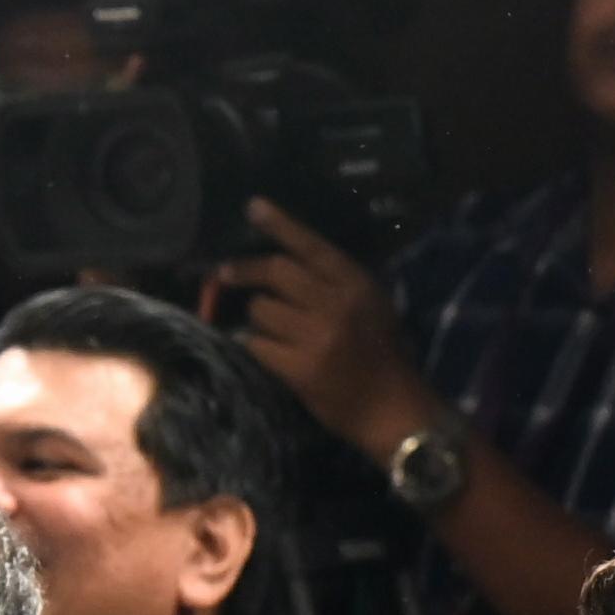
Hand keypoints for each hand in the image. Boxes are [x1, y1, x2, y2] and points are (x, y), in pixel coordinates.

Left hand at [213, 201, 437, 454]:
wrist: (391, 407)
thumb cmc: (382, 354)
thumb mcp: (371, 305)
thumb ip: (335, 282)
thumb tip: (287, 262)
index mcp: (356, 283)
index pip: (311, 245)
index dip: (280, 224)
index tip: (253, 207)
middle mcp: (336, 303)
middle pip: (276, 271)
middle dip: (243, 270)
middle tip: (223, 273)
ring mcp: (316, 335)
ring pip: (261, 309)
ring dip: (257, 318)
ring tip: (271, 330)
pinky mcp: (299, 367)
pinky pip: (256, 344)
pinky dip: (253, 344)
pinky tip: (264, 351)